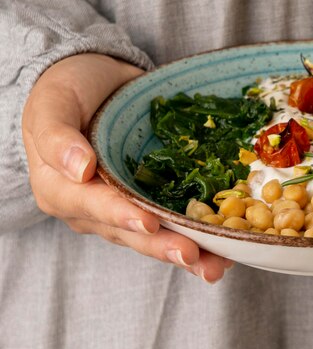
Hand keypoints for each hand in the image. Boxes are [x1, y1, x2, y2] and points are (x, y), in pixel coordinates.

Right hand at [22, 53, 232, 281]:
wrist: (96, 81)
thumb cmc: (68, 90)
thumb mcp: (52, 104)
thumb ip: (57, 136)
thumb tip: (79, 168)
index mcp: (61, 190)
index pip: (93, 206)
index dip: (122, 215)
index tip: (150, 221)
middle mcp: (92, 210)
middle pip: (129, 232)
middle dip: (163, 245)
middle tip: (194, 256)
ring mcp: (123, 208)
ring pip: (154, 236)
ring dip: (186, 251)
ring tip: (216, 266)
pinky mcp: (149, 199)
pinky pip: (172, 221)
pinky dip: (197, 233)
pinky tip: (224, 244)